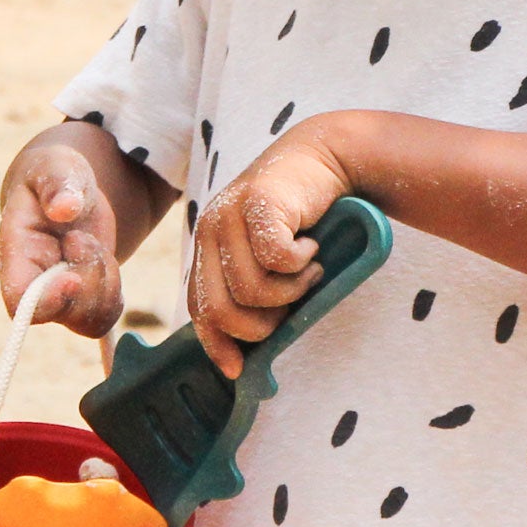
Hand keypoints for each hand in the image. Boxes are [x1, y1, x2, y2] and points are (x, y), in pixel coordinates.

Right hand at [0, 142, 122, 336]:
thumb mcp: (56, 167)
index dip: (47, 301)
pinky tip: (103, 258)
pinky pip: (106, 314)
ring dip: (105, 282)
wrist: (68, 190)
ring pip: (89, 319)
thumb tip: (64, 207)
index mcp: (17, 253)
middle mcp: (34, 284)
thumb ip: (57, 184)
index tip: (72, 276)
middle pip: (62, 314)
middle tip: (82, 239)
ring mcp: (60, 296)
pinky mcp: (84, 299)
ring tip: (91, 243)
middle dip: (88, 279)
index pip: (19, 300)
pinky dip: (115, 290)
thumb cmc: (55, 174)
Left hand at [189, 120, 352, 377]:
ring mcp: (228, 215)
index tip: (238, 370)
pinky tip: (311, 247)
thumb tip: (249, 355)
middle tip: (292, 304)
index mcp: (207, 248)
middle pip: (222, 311)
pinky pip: (276, 260)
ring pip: (251, 291)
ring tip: (308, 270)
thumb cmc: (304, 217)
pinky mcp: (256, 202)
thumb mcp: (272, 259)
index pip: (199, 309)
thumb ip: (256, 291)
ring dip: (291, 292)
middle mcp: (209, 232)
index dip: (216, 345)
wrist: (326, 156)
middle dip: (263, 324)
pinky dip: (301, 264)